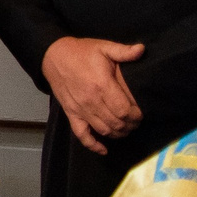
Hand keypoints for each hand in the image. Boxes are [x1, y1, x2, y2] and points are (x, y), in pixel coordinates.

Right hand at [42, 36, 145, 155]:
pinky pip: (82, 135)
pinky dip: (93, 145)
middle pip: (116, 123)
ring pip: (103, 130)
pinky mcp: (71, 114)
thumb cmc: (81, 52)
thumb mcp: (103, 47)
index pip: (124, 110)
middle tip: (136, 121)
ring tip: (125, 129)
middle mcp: (91, 101)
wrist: (53, 56)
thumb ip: (123, 51)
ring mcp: (80, 109)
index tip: (141, 113)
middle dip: (130, 125)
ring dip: (118, 134)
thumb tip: (142, 50)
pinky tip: (103, 149)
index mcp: (102, 85)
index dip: (136, 115)